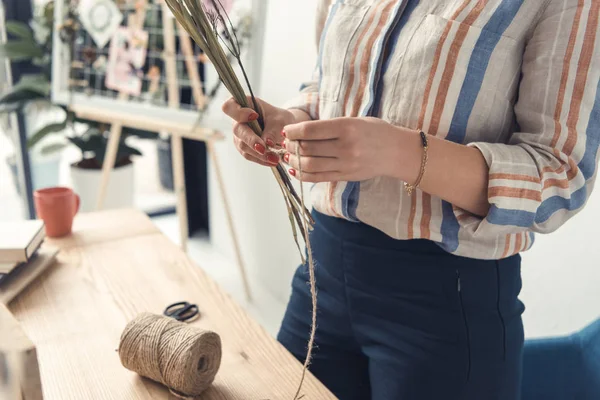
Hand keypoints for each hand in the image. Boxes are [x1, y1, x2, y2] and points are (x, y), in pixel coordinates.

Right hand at [222, 96, 295, 166]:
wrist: (283, 129)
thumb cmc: (279, 119)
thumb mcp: (280, 120)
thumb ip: (273, 129)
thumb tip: (267, 143)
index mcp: (243, 105)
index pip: (229, 107)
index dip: (238, 113)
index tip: (255, 116)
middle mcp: (237, 121)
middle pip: (237, 130)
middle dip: (251, 140)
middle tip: (264, 148)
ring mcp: (239, 136)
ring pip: (243, 146)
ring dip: (259, 154)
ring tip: (275, 158)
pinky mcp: (244, 148)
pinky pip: (249, 155)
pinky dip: (261, 159)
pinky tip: (272, 161)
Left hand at [282, 117, 413, 182]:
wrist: (398, 152)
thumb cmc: (376, 132)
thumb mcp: (355, 120)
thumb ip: (331, 126)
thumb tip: (301, 132)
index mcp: (347, 127)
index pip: (310, 130)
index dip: (293, 131)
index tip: (286, 131)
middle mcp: (345, 147)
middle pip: (307, 148)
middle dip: (291, 145)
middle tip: (285, 143)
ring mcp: (345, 164)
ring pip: (309, 164)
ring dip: (294, 160)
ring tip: (288, 155)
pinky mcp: (345, 176)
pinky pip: (318, 178)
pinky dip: (302, 174)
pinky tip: (294, 169)